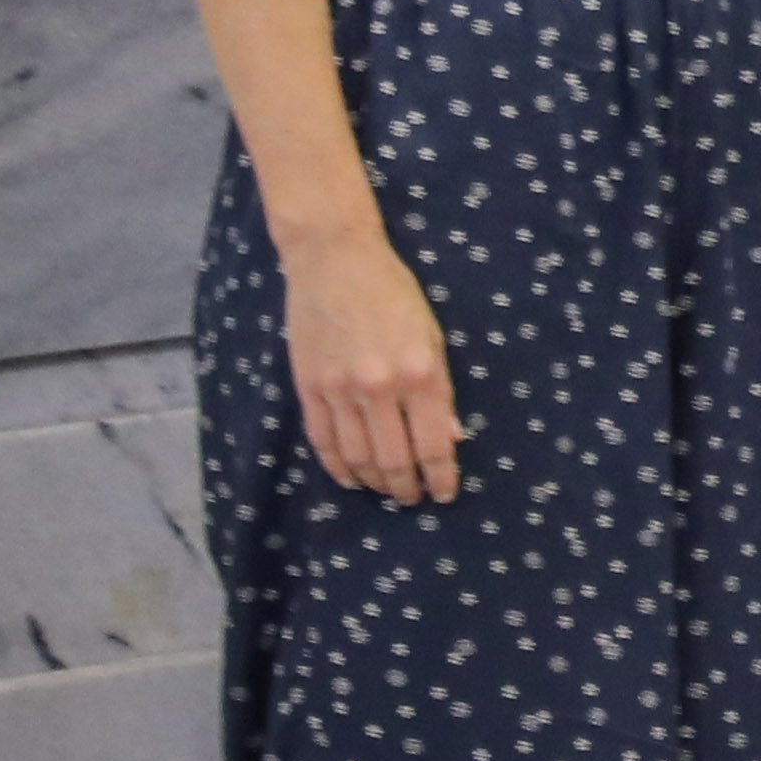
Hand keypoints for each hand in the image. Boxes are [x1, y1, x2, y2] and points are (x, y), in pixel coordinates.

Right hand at [284, 224, 464, 506]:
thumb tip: (451, 438)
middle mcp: (380, 387)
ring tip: (388, 491)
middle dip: (408, 487)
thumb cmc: (394, 294)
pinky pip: (323, 441)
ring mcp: (339, 389)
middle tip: (416, 499)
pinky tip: (351, 478)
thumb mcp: (433, 336)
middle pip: (394, 460)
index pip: (433, 445)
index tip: (446, 493)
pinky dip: (338, 466)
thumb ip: (441, 391)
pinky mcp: (308, 387)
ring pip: (358, 457)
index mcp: (421, 373)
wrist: (335, 260)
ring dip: (375, 483)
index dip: (441, 477)